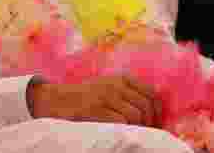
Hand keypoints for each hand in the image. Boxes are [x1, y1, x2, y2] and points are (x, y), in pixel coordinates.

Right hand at [28, 76, 161, 126]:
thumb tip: (151, 110)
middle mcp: (115, 85)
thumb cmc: (84, 98)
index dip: (157, 111)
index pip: (151, 93)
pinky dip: (125, 129)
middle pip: (146, 105)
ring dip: (138, 128)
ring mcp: (105, 97)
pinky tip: (121, 132)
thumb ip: (126, 93)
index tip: (155, 123)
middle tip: (147, 133)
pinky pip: (120, 121)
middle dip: (150, 122)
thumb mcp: (107, 87)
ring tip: (134, 134)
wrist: (56, 100)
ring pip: (135, 114)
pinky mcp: (96, 110)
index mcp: (121, 79)